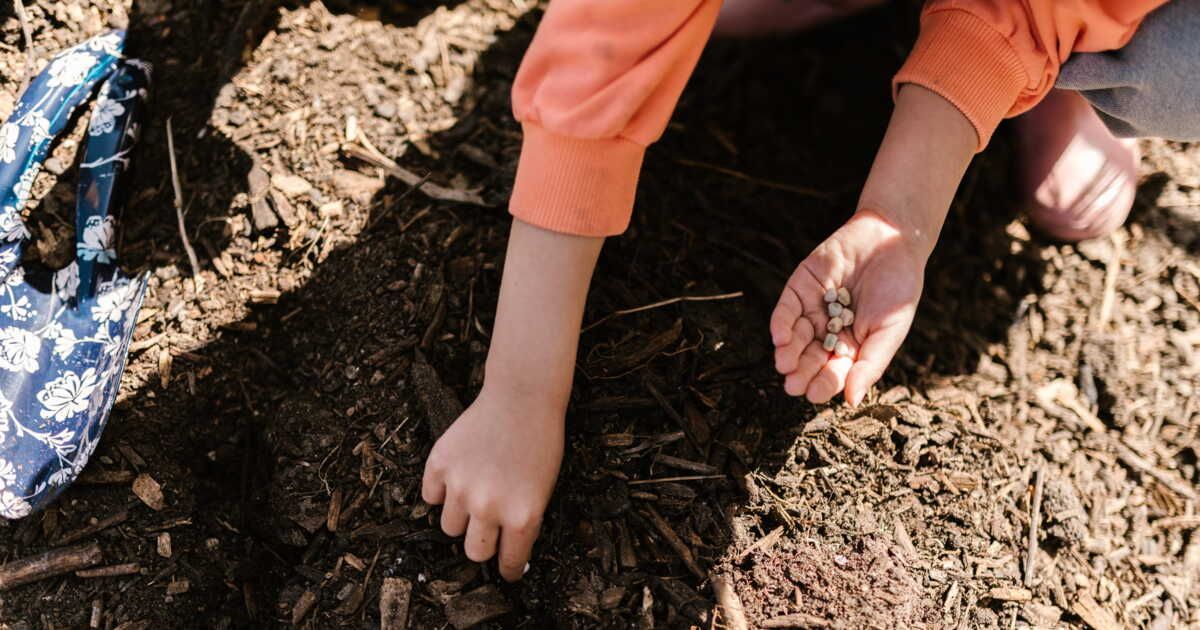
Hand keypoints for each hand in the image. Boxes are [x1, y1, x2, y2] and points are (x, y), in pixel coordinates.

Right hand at [421, 385, 563, 580]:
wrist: (523, 397)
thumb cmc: (540, 442)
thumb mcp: (543, 490)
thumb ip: (522, 521)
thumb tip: (505, 550)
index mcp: (521, 517)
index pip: (509, 563)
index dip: (509, 569)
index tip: (508, 570)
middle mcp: (488, 507)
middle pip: (474, 552)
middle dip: (483, 544)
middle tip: (489, 527)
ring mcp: (461, 486)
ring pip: (449, 527)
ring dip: (461, 517)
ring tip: (474, 493)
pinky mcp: (439, 465)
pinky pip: (430, 496)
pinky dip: (441, 491)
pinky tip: (457, 476)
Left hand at [770, 209, 928, 404]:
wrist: (892, 240)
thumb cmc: (899, 289)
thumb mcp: (889, 331)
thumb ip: (869, 365)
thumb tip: (851, 401)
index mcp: (852, 346)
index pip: (833, 371)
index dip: (823, 383)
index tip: (814, 394)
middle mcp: (829, 331)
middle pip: (810, 357)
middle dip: (801, 371)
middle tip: (792, 385)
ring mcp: (813, 309)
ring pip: (795, 337)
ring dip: (788, 352)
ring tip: (784, 364)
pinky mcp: (801, 287)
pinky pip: (786, 309)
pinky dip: (781, 324)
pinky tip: (780, 338)